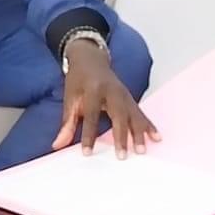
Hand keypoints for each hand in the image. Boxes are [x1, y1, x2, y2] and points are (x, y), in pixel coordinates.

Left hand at [52, 39, 159, 158]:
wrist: (91, 59)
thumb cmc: (79, 80)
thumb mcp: (69, 98)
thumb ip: (67, 122)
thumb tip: (57, 145)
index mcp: (94, 90)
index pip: (92, 115)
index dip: (89, 134)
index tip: (87, 153)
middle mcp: (112, 92)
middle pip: (118, 115)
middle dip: (121, 136)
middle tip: (122, 155)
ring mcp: (124, 94)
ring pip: (133, 114)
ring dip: (139, 133)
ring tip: (142, 150)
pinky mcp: (131, 98)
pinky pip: (141, 113)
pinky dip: (149, 126)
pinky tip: (156, 137)